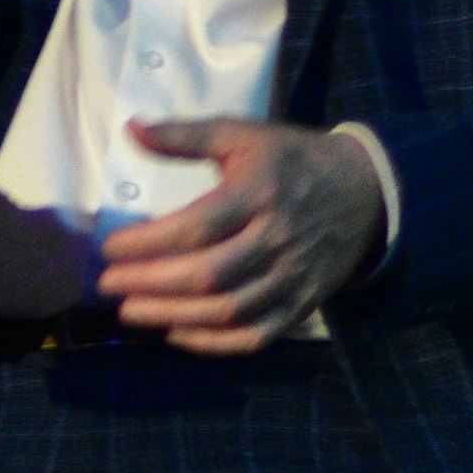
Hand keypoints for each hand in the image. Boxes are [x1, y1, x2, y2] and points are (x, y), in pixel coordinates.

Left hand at [97, 118, 384, 354]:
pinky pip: (254, 336)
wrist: (363, 193)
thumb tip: (131, 129)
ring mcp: (293, 277)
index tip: (110, 247)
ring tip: (131, 311)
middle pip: (208, 275)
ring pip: (228, 310)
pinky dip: (212, 343)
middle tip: (109, 284)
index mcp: (261, 192)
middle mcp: (278, 238)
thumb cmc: (292, 160)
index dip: (149, 242)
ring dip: (172, 316)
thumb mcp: (244, 135)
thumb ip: (186, 135)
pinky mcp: (301, 304)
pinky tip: (176, 332)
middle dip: (150, 284)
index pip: (197, 226)